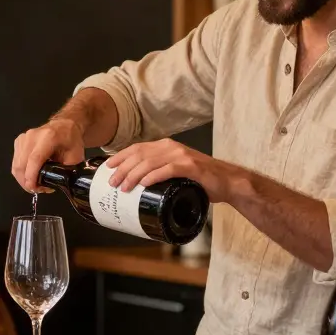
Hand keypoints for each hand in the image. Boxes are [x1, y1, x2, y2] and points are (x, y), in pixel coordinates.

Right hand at [12, 119, 85, 192]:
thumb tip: (57, 185)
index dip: (32, 175)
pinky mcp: (19, 141)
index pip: (35, 158)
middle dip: (26, 181)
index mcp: (49, 137)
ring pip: (16, 164)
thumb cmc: (71, 140)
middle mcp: (33, 136)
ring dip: (23, 178)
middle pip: (21, 163)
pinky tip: (30, 175)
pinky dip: (21, 172)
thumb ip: (66, 171)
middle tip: (37, 190)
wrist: (64, 126)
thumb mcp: (75, 157)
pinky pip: (15, 161)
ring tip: (35, 184)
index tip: (33, 188)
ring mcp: (24, 138)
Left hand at [104, 138, 237, 202]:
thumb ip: (159, 171)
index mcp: (166, 146)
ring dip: (133, 175)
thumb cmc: (200, 179)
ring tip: (124, 187)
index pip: (137, 148)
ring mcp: (181, 156)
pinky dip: (153, 176)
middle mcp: (171, 147)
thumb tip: (136, 185)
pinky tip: (144, 184)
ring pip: (150, 162)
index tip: (107, 167)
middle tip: (112, 182)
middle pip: (139, 155)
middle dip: (122, 169)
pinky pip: (167, 170)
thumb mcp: (176, 171)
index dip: (120, 156)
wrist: (228, 181)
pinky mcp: (191, 167)